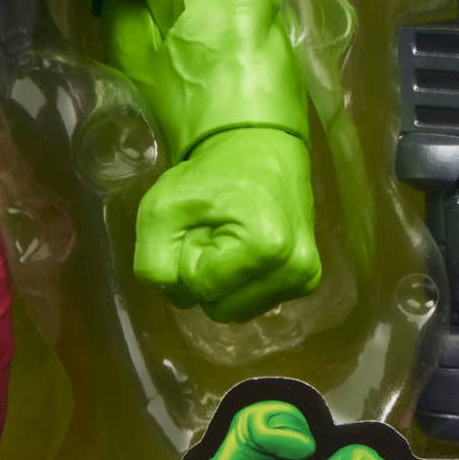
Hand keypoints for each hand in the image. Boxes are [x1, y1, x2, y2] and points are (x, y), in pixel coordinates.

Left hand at [134, 127, 320, 321]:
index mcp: (269, 247)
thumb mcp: (161, 207)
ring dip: (219, 281)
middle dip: (202, 274)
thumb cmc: (211, 173)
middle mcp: (297, 270)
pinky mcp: (306, 280)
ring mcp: (306, 278)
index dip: (187, 256)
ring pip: (234, 312)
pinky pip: (251, 304)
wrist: (258, 147)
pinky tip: (241, 249)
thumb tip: (175, 298)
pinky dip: (237, 283)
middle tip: (211, 231)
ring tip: (228, 238)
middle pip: (219, 309)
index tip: (199, 223)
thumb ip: (152, 262)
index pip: (199, 287)